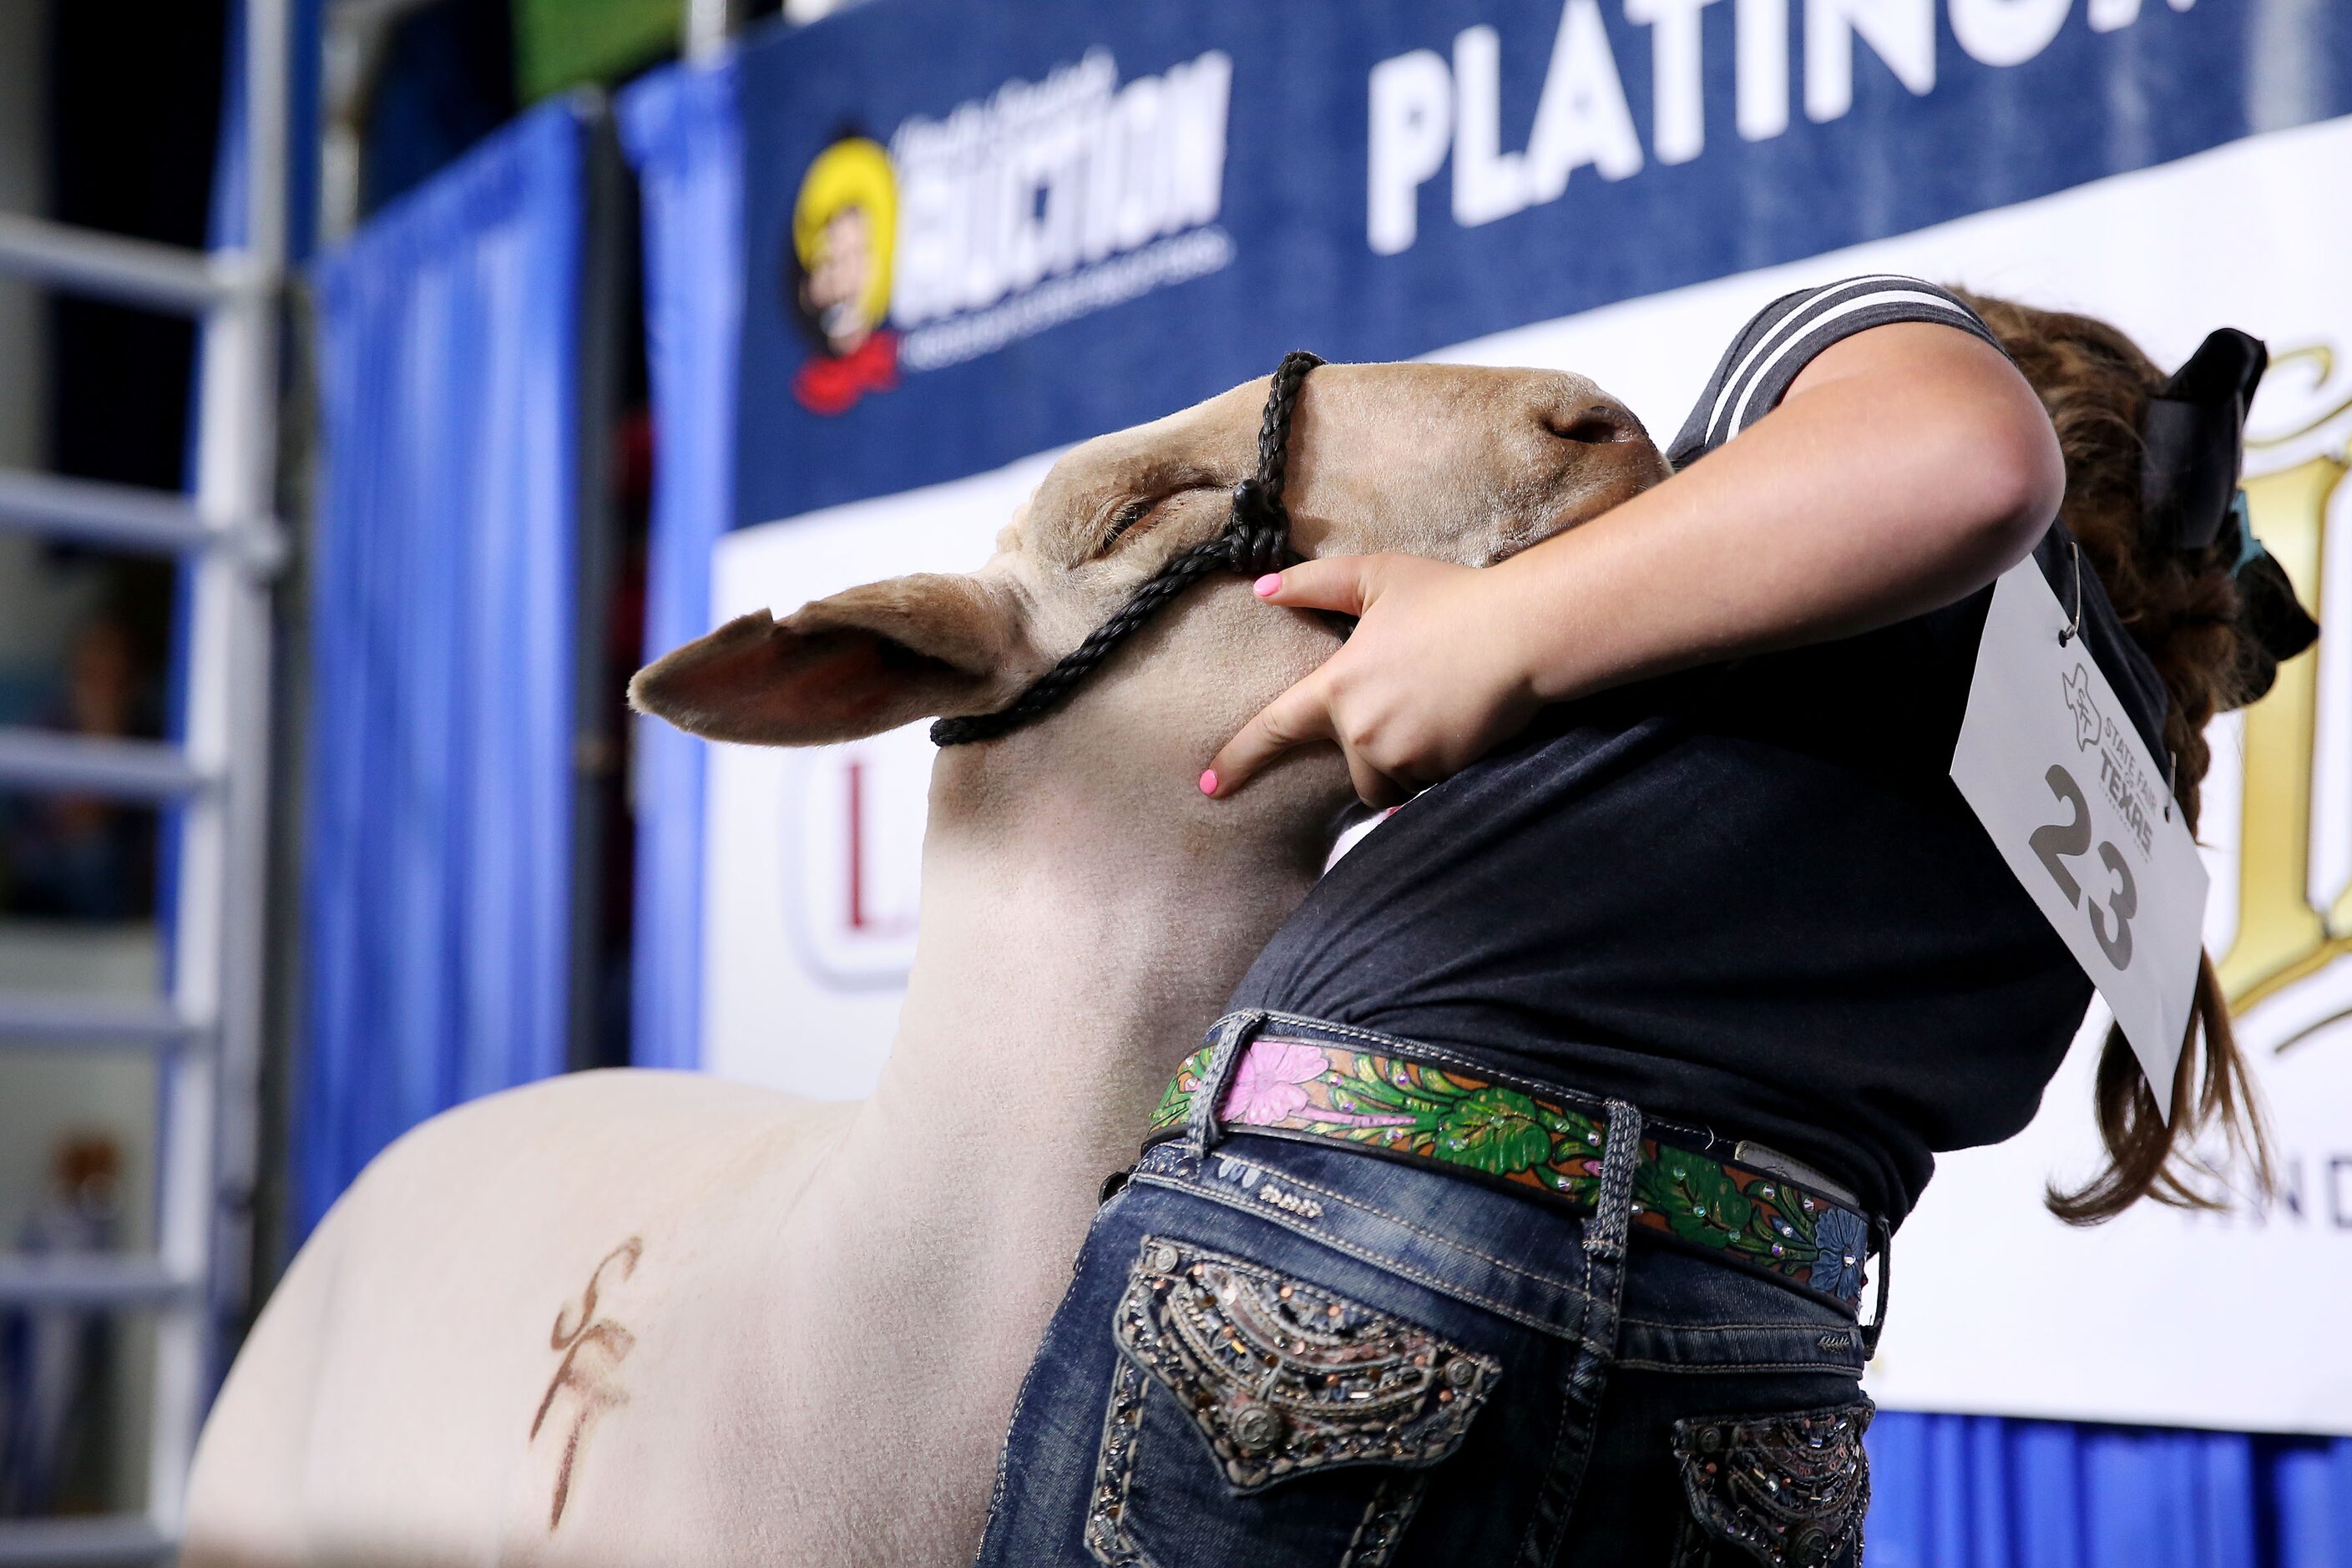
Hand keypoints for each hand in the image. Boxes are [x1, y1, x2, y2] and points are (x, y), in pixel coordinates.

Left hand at [1203, 555, 1540, 807]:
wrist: (1522, 633)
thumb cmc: (1450, 599)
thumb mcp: (1378, 576)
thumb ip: (1314, 584)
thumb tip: (1262, 590)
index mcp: (1337, 687)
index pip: (1273, 731)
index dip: (1238, 760)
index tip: (1209, 787)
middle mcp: (1363, 732)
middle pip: (1354, 771)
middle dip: (1376, 753)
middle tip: (1416, 708)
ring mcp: (1404, 758)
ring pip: (1393, 783)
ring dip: (1408, 764)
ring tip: (1441, 716)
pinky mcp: (1443, 775)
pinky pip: (1430, 787)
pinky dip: (1440, 767)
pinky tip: (1464, 729)